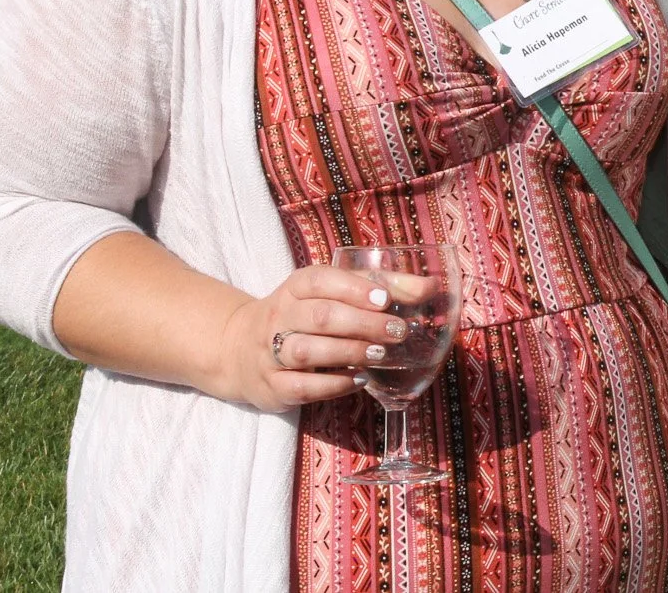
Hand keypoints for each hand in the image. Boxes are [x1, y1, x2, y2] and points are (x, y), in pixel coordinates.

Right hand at [216, 265, 412, 411]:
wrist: (238, 348)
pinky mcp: (271, 386)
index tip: (385, 299)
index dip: (352, 288)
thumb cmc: (303, 315)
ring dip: (348, 353)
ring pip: (306, 351)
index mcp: (295, 287)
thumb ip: (381, 287)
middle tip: (398, 331)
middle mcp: (279, 316)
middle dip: (362, 323)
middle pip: (319, 316)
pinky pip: (301, 387)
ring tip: (381, 355)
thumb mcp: (333, 293)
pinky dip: (332, 385)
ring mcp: (270, 353)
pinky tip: (358, 380)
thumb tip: (430, 287)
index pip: (320, 280)